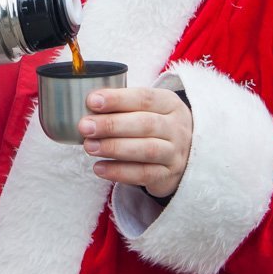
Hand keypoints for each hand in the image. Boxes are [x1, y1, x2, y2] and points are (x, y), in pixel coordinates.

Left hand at [78, 87, 192, 198]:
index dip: (117, 99)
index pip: (144, 98)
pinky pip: (143, 174)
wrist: (186, 155)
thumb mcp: (149, 109)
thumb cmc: (155, 126)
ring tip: (89, 147)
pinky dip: (119, 172)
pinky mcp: (168, 175)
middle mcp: (176, 127)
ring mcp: (174, 153)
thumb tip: (88, 106)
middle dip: (111, 125)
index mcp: (169, 103)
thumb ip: (124, 106)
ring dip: (114, 148)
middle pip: (145, 124)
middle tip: (85, 127)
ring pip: (146, 150)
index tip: (92, 101)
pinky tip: (99, 168)